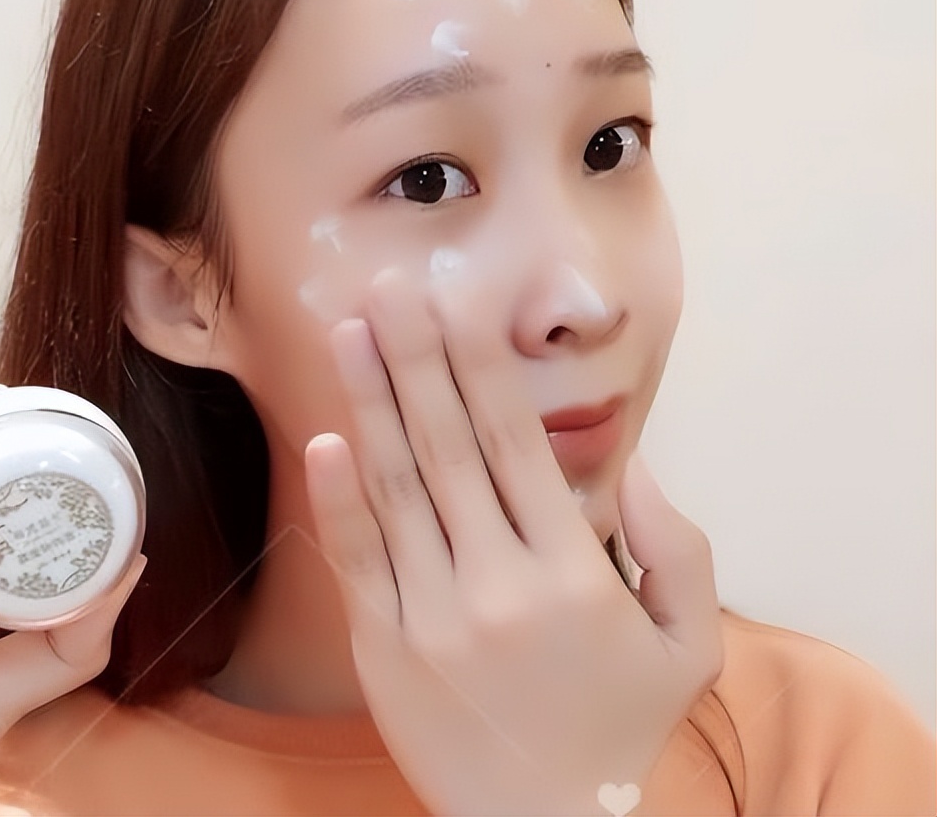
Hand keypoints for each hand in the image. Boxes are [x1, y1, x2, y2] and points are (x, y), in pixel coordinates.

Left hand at [305, 271, 722, 815]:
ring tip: (348, 332)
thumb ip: (677, 546)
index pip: (516, 443)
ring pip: (395, 488)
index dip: (479, 366)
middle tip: (388, 287)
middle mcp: (496, 584)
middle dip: (415, 358)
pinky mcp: (384, 646)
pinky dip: (339, 497)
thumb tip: (632, 463)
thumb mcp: (689, 642)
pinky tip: (325, 438)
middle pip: (446, 447)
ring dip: (369, 402)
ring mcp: (431, 616)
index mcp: (571, 573)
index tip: (454, 303)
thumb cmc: (620, 726)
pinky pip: (358, 559)